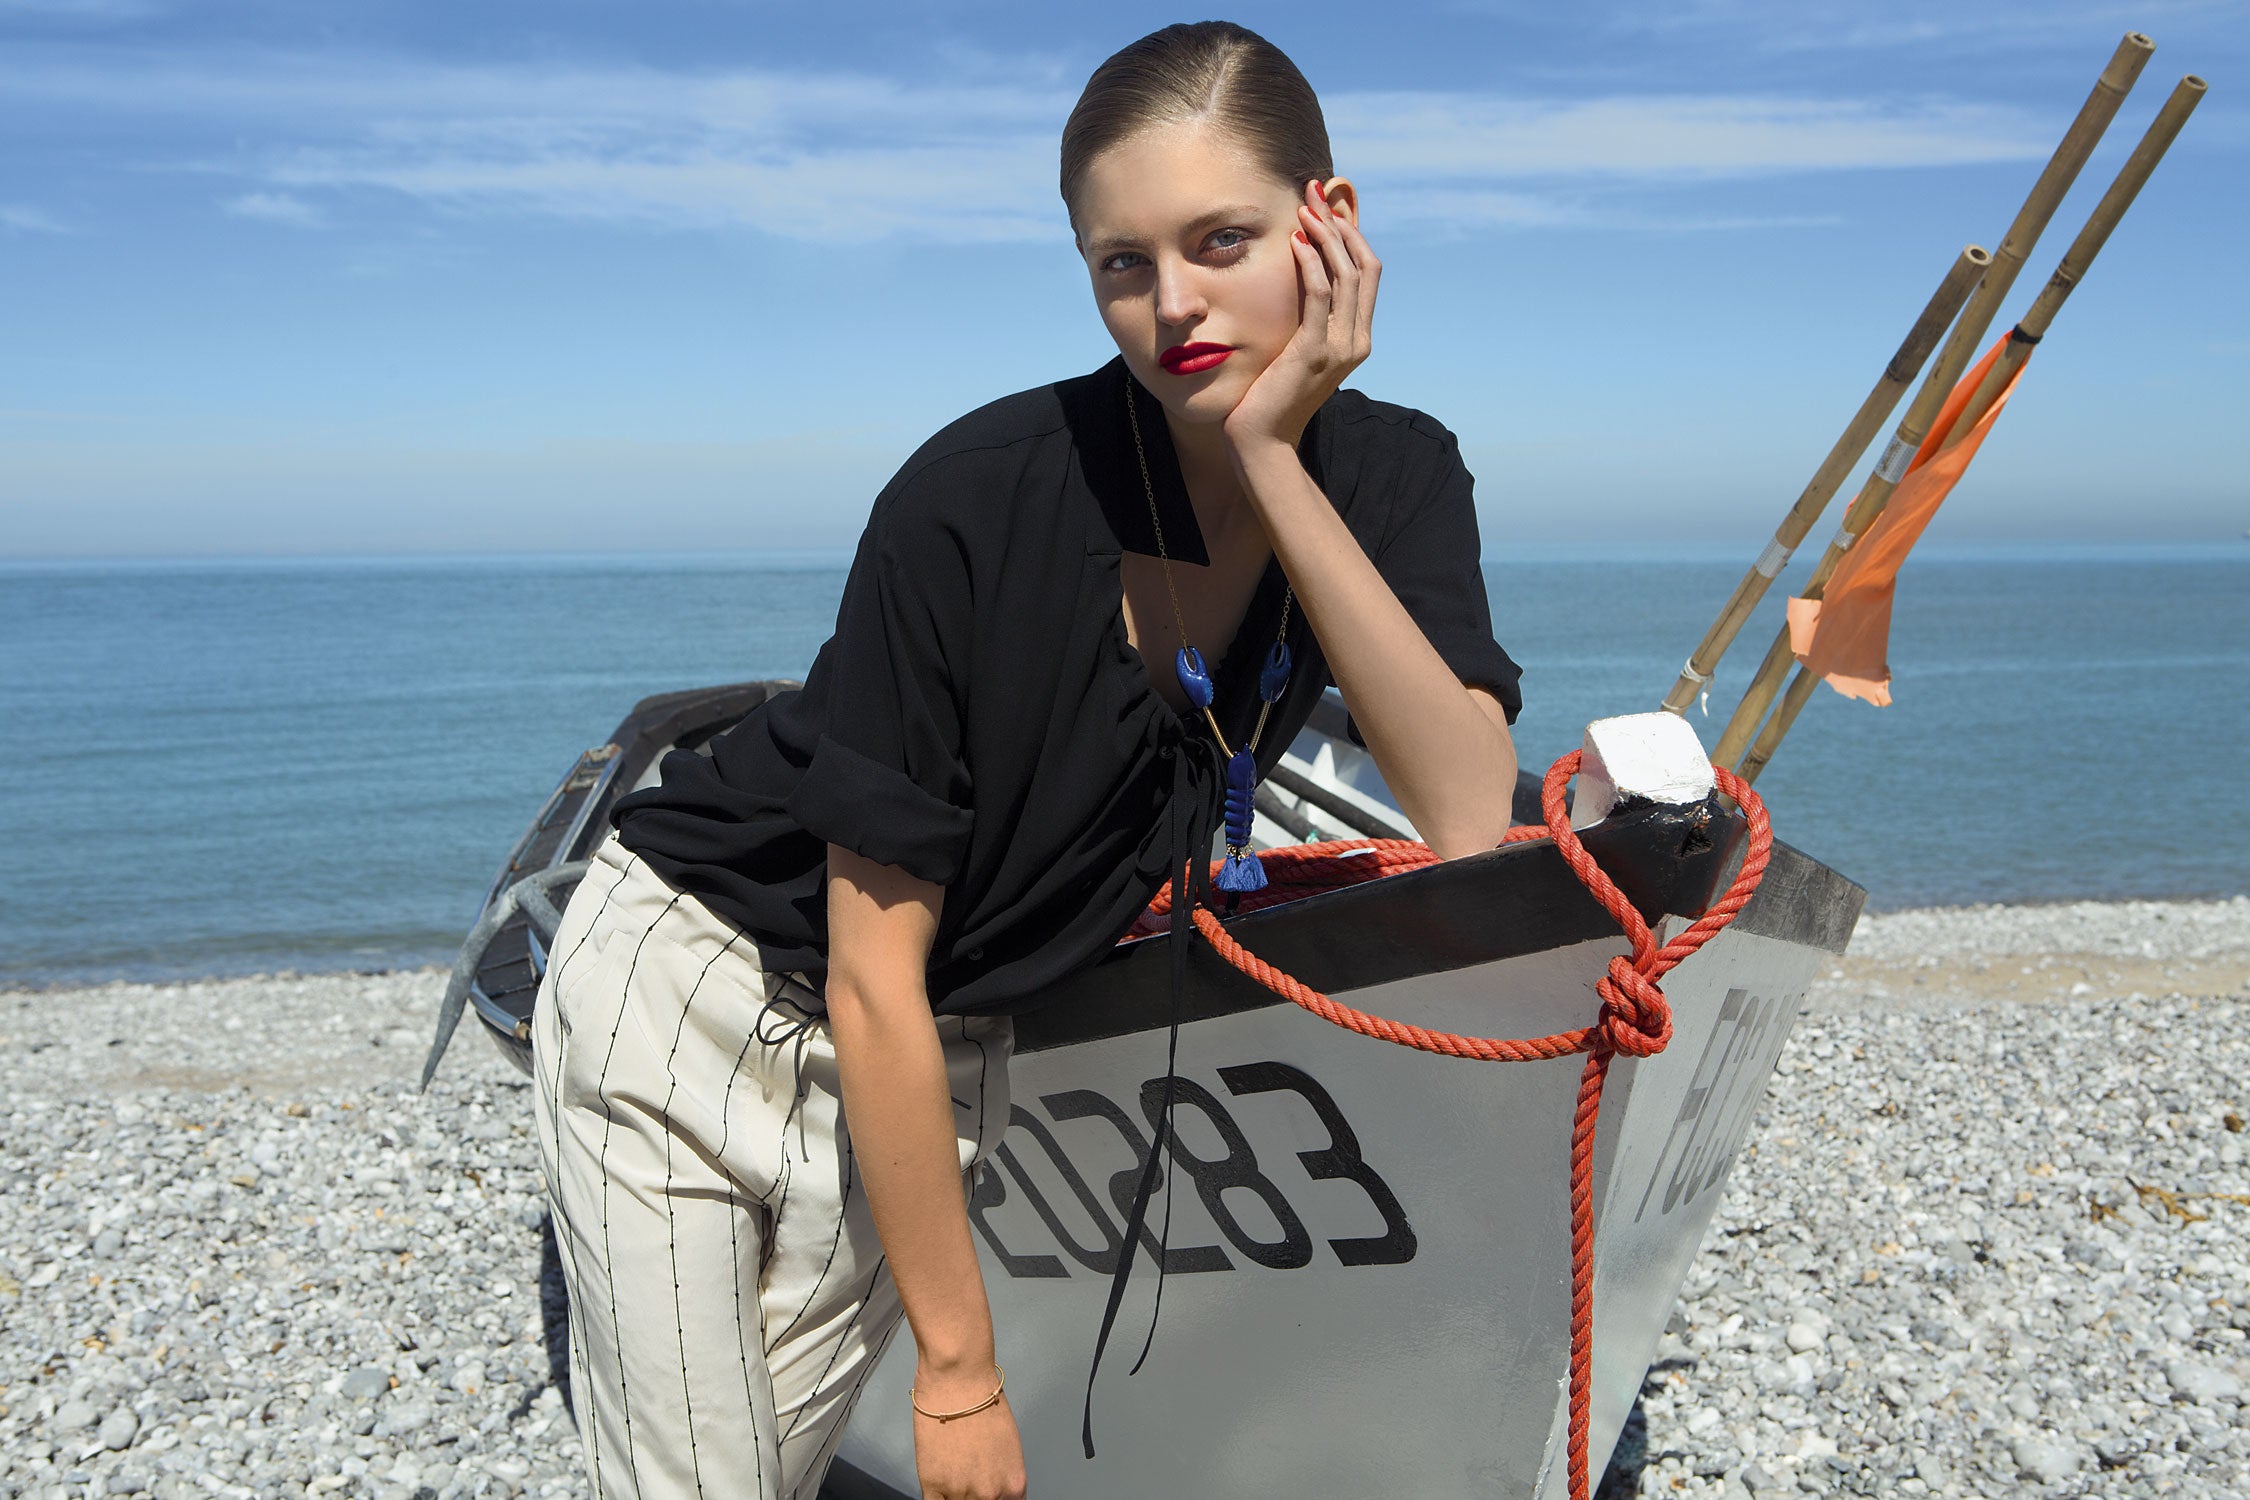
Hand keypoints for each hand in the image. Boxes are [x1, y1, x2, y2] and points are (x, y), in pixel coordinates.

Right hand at [911, 1364, 1026, 1499]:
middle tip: (967, 1476)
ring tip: (952, 1473)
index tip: (984, 1494)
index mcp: (1014, 1484)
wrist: (958, 1380)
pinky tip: (938, 1486)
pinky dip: (937, 1499)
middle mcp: (989, 1494)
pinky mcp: (932, 1485)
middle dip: (974, 1496)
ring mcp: (960, 1492)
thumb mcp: (1008, 1445)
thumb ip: (1002, 1474)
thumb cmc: (984, 1401)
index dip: (995, 1499)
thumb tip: (992, 1485)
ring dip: (954, 1495)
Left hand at [1222, 177, 1380, 454]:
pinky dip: (1310, 263)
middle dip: (1339, 223)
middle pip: (1364, 266)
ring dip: (1325, 235)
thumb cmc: (1271, 394)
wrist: (1264, 440)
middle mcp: (1357, 340)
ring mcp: (1339, 347)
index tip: (1326, 205)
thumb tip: (1299, 281)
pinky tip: (1295, 241)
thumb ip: (1306, 319)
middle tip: (1313, 192)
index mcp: (1357, 337)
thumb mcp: (1295, 349)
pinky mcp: (1314, 352)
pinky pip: (1320, 296)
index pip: (1367, 272)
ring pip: (1346, 275)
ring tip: (1303, 208)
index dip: (1351, 234)